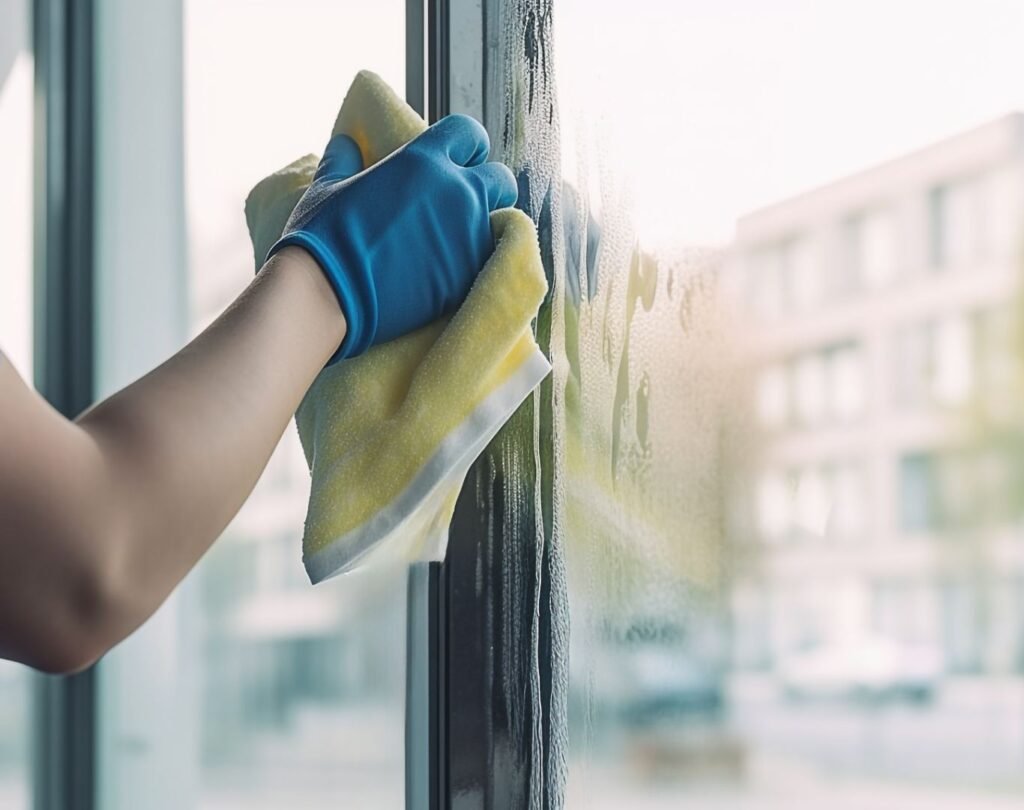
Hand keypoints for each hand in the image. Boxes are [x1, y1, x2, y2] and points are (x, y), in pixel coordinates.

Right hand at [268, 114, 518, 361]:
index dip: (465, 147)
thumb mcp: (327, 187)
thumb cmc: (323, 237)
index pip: (470, 133)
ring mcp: (468, 236)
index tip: (456, 161)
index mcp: (424, 159)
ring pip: (500, 224)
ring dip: (483, 228)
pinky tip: (451, 270)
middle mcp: (457, 192)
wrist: (328, 294)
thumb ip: (343, 160)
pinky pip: (488, 262)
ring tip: (457, 242)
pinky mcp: (468, 276)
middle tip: (464, 204)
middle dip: (488, 187)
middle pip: (500, 178)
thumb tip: (347, 143)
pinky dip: (475, 263)